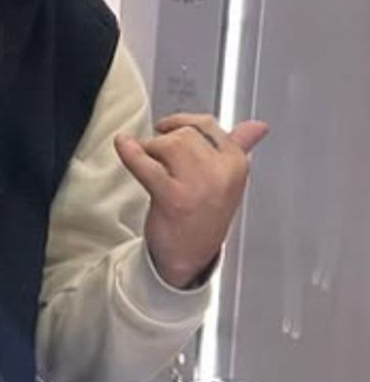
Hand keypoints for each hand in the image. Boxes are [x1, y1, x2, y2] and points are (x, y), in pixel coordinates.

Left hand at [114, 113, 268, 288]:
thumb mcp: (227, 180)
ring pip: (168, 144)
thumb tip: (259, 126)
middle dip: (165, 140)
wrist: (189, 257)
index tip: (168, 129)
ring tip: (150, 166)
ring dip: (150, 149)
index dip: (182, 124)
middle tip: (157, 157)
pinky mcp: (173, 197)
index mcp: (237, 164)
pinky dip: (130, 152)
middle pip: (185, 134)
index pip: (207, 125)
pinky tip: (123, 144)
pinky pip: (147, 164)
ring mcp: (198, 185)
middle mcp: (222, 172)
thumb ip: (240, 147)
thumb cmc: (204, 216)